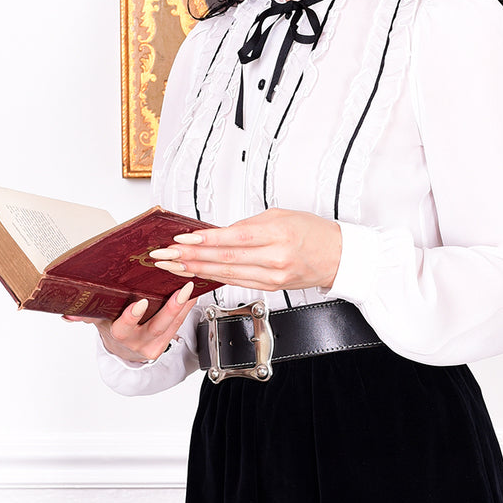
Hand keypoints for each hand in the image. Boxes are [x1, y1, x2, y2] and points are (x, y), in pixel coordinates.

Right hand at [63, 281, 196, 363]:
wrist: (127, 349)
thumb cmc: (113, 328)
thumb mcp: (99, 321)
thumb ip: (86, 316)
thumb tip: (68, 314)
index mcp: (121, 336)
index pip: (124, 328)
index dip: (131, 317)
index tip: (139, 303)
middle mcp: (140, 342)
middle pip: (158, 326)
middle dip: (171, 308)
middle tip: (182, 290)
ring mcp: (157, 343)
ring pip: (173, 324)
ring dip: (185, 305)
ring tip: (194, 285)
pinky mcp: (170, 340)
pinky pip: (181, 324)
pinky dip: (188, 307)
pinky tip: (195, 292)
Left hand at [148, 208, 341, 292]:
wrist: (338, 256)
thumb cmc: (313, 232)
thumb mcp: (281, 215)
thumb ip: (249, 225)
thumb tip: (219, 233)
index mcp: (277, 234)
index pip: (232, 239)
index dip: (203, 241)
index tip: (181, 240)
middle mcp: (274, 258)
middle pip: (224, 260)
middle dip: (190, 258)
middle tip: (165, 257)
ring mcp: (272, 276)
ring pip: (226, 274)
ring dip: (196, 270)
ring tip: (173, 267)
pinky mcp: (271, 287)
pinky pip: (237, 282)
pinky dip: (214, 277)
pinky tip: (198, 274)